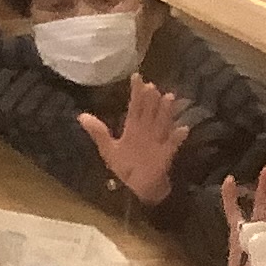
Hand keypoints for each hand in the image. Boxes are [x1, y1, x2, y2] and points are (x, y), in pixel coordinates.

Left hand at [77, 76, 193, 207]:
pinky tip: (183, 128)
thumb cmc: (125, 168)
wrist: (137, 189)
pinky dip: (177, 137)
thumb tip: (81, 116)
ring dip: (166, 112)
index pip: (135, 106)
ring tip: (169, 97)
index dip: (136, 92)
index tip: (137, 76)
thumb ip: (98, 132)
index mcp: (133, 129)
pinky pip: (172, 145)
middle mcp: (146, 132)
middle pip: (149, 112)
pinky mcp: (165, 156)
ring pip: (162, 124)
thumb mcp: (108, 149)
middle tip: (152, 85)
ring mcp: (157, 143)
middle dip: (151, 100)